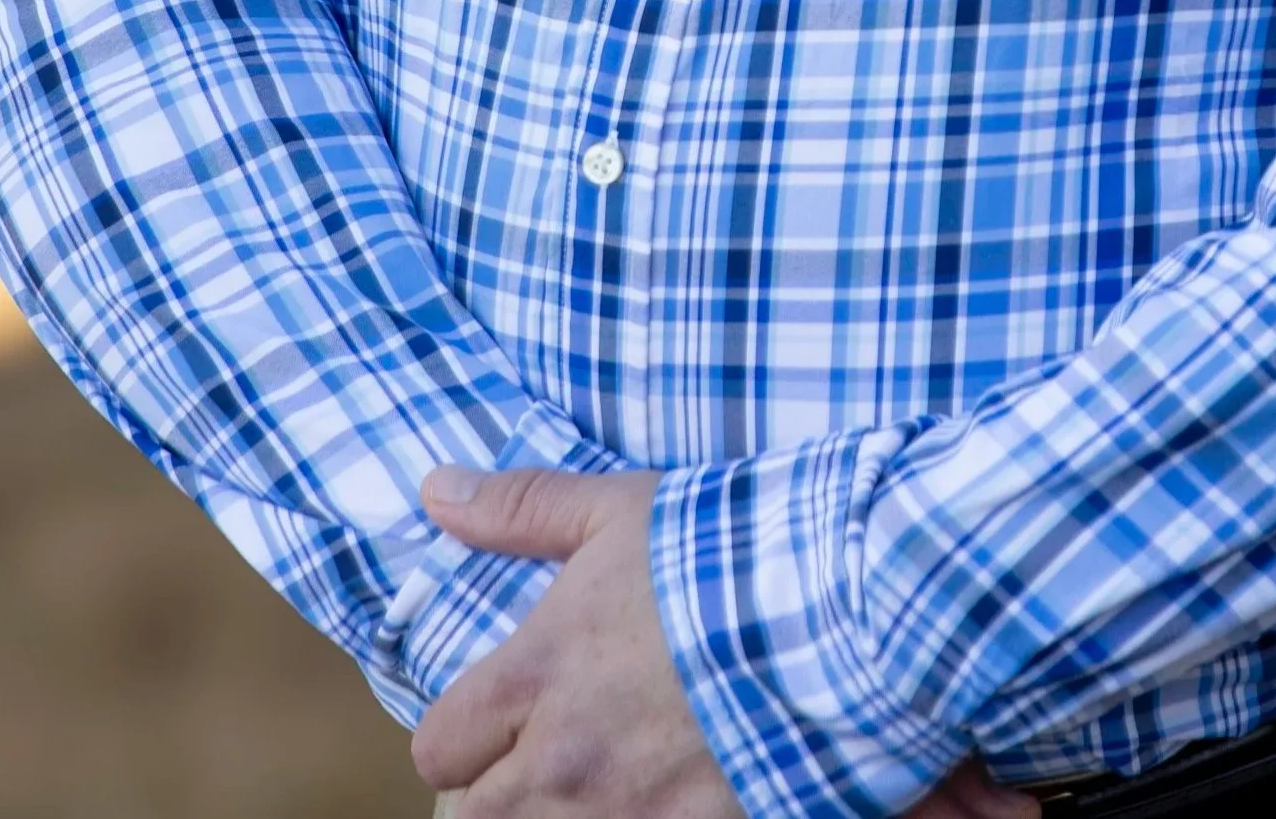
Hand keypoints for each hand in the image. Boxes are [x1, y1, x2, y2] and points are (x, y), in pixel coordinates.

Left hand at [410, 464, 1041, 818]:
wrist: (840, 609)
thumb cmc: (728, 550)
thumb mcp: (619, 509)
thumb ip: (521, 509)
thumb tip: (435, 489)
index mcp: (534, 677)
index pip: (438, 745)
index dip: (463, 733)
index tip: (500, 714)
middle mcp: (563, 760)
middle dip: (500, 792)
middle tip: (546, 758)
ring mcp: (624, 814)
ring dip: (558, 813)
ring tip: (601, 779)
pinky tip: (659, 797)